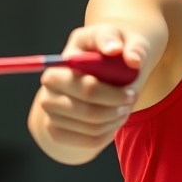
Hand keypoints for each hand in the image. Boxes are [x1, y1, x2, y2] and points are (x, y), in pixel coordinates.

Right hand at [31, 24, 144, 154]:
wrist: (99, 74)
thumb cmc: (112, 54)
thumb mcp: (125, 41)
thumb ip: (131, 45)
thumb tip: (129, 58)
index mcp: (62, 63)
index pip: (86, 87)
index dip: (112, 94)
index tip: (132, 92)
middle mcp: (49, 86)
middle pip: (87, 110)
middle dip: (115, 108)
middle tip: (130, 100)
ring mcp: (50, 110)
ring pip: (90, 127)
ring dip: (114, 121)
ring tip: (124, 109)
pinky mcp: (55, 130)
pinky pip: (87, 140)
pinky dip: (107, 134)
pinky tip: (114, 121)